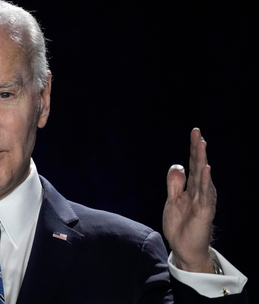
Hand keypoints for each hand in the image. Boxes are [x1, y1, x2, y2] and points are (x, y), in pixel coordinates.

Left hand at [163, 128, 216, 272]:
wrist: (184, 248)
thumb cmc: (181, 225)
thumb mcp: (172, 200)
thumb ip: (175, 183)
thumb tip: (178, 164)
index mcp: (192, 188)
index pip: (193, 164)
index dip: (193, 149)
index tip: (194, 132)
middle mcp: (200, 191)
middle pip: (198, 166)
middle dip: (197, 148)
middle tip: (197, 132)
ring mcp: (203, 200)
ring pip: (202, 176)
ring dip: (201, 159)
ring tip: (201, 144)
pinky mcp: (204, 210)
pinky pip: (204, 193)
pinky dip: (205, 180)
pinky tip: (206, 168)